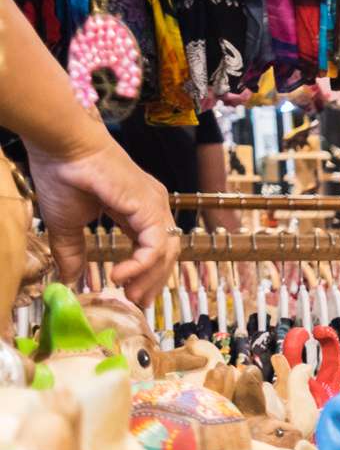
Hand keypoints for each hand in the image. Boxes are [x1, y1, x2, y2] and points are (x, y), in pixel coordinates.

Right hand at [27, 139, 176, 303]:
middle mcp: (153, 206)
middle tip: (137, 302)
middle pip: (167, 254)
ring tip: (129, 294)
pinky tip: (119, 275)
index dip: (146, 274)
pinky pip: (155, 244)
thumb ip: (73, 252)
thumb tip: (70, 280)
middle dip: (153, 282)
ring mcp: (155, 204)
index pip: (154, 249)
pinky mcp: (149, 205)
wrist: (62, 147)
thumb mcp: (67, 224)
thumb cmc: (64, 176)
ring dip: (149, 278)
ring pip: (166, 251)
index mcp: (138, 209)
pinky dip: (142, 264)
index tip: (131, 295)